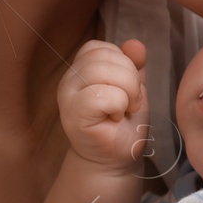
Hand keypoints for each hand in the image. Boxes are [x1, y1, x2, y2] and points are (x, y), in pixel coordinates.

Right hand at [57, 38, 150, 174]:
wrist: (117, 159)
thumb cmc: (124, 123)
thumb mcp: (133, 87)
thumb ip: (134, 64)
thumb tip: (135, 44)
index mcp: (80, 68)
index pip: (100, 47)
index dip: (122, 64)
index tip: (125, 89)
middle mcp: (69, 78)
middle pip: (105, 56)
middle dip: (130, 79)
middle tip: (129, 103)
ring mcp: (67, 96)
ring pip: (105, 71)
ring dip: (127, 92)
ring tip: (123, 110)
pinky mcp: (73, 114)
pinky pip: (102, 95)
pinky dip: (119, 106)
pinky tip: (115, 119)